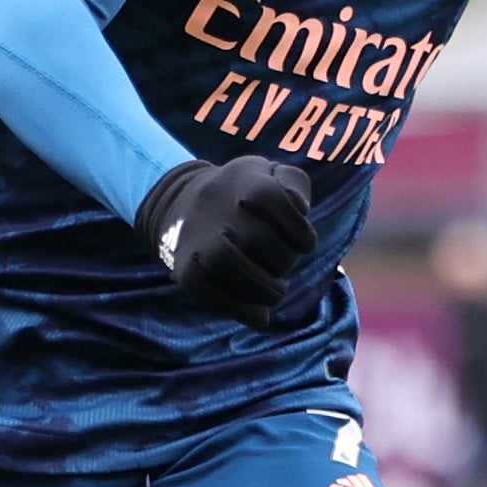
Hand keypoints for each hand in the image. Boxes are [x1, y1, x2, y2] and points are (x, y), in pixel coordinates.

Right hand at [136, 156, 317, 320]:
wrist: (181, 205)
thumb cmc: (241, 193)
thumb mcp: (269, 173)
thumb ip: (295, 183)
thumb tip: (300, 209)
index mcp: (245, 182)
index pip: (277, 202)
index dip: (300, 230)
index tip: (305, 244)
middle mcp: (219, 212)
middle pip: (265, 244)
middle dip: (284, 261)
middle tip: (280, 264)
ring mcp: (201, 244)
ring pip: (242, 274)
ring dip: (268, 292)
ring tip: (274, 293)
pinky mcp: (187, 273)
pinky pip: (217, 299)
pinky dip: (244, 312)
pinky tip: (258, 314)